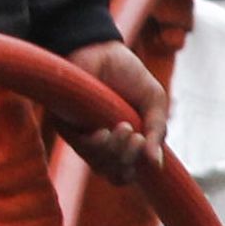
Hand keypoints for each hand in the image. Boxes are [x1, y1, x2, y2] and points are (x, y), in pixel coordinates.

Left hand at [63, 41, 167, 184]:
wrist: (102, 50)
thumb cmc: (128, 75)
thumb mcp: (154, 102)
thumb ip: (157, 132)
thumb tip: (156, 164)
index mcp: (123, 142)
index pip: (125, 173)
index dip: (136, 172)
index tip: (147, 152)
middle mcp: (102, 144)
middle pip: (115, 175)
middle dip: (129, 161)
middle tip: (137, 137)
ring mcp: (84, 137)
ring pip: (100, 166)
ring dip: (117, 152)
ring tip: (124, 128)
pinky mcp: (66, 126)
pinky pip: (83, 150)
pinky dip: (98, 145)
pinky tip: (105, 131)